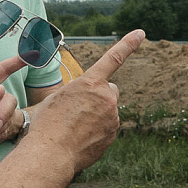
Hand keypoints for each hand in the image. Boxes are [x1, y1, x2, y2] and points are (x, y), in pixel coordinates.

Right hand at [23, 32, 143, 170]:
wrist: (51, 154)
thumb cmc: (47, 124)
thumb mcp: (57, 98)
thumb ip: (78, 93)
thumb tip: (88, 102)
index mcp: (91, 83)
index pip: (113, 58)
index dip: (128, 44)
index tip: (140, 33)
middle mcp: (107, 98)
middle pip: (109, 90)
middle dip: (100, 95)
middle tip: (79, 108)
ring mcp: (113, 117)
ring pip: (107, 110)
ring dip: (96, 115)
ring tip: (74, 126)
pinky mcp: (113, 134)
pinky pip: (106, 127)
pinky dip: (96, 130)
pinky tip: (80, 137)